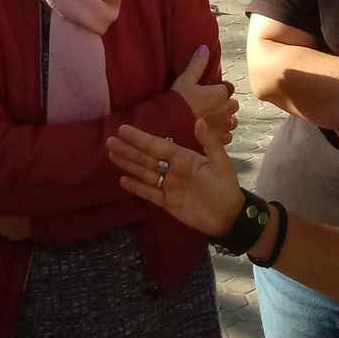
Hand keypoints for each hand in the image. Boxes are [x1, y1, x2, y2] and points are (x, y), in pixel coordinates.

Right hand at [108, 118, 243, 237]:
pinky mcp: (167, 202)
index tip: (123, 130)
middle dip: (128, 150)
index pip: (157, 146)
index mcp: (184, 158)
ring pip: (144, 173)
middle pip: (146, 158)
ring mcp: (169, 186)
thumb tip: (198, 120)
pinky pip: (149, 192)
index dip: (140, 139)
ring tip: (111, 155)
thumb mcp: (220, 163)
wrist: (229, 217)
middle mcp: (173, 169)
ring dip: (128, 164)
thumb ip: (209, 142)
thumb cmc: (226, 188)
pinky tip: (122, 180)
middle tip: (109, 141)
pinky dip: (136, 187)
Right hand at [171, 46, 240, 143]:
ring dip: (225, 120)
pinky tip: (212, 134)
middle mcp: (226, 110)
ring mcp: (223, 126)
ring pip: (232, 122)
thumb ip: (197, 64)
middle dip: (225, 105)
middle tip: (211, 106)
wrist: (170, 127)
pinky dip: (222, 135)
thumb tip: (204, 47)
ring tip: (213, 121)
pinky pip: (227, 137)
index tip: (209, 92)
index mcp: (220, 93)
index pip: (227, 88)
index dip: (219, 89)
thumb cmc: (178, 102)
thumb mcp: (185, 79)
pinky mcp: (218, 140)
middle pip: (232, 105)